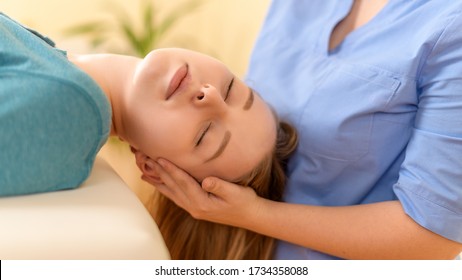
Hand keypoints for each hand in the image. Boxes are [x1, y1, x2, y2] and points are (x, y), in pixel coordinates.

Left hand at [144, 158, 259, 226]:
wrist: (251, 216)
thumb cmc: (245, 202)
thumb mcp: (236, 192)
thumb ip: (220, 186)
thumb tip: (206, 180)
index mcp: (202, 202)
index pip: (183, 183)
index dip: (171, 170)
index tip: (159, 158)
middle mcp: (194, 207)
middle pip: (173, 187)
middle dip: (159, 173)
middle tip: (145, 159)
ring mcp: (194, 209)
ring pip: (171, 193)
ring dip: (158, 181)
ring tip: (144, 172)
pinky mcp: (196, 208)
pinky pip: (176, 197)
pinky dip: (166, 189)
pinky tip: (160, 184)